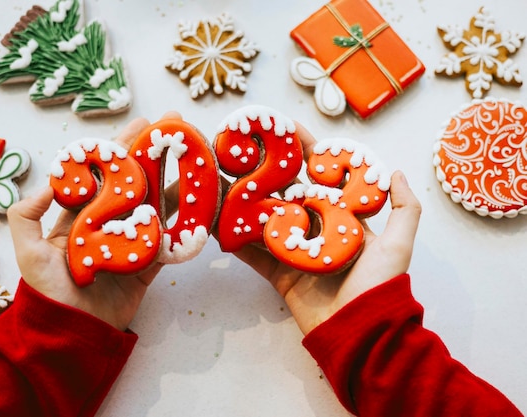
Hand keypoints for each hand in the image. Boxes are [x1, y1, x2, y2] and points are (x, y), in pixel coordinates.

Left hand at [7, 114, 179, 330]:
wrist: (71, 333)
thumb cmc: (47, 293)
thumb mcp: (27, 252)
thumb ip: (27, 215)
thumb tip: (50, 182)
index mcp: (82, 217)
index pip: (105, 176)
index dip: (122, 149)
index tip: (142, 125)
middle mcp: (108, 226)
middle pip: (135, 184)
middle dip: (155, 155)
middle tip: (175, 128)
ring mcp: (130, 244)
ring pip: (156, 208)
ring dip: (175, 184)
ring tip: (194, 161)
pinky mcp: (146, 266)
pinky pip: (167, 243)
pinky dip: (183, 226)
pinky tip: (199, 205)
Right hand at [229, 123, 421, 334]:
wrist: (362, 332)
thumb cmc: (381, 286)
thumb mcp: (399, 244)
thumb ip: (404, 208)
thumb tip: (396, 171)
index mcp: (342, 219)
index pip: (321, 179)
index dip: (304, 154)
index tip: (285, 129)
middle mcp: (317, 232)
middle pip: (288, 196)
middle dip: (267, 175)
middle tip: (245, 152)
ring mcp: (296, 253)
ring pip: (267, 223)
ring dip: (246, 204)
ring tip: (225, 183)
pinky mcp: (280, 275)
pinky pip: (255, 256)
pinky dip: (236, 242)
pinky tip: (219, 225)